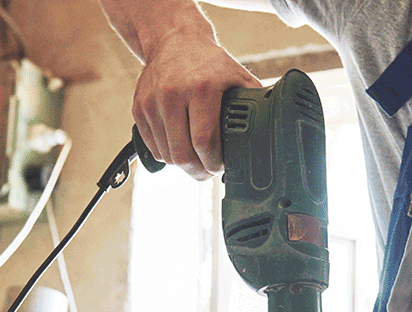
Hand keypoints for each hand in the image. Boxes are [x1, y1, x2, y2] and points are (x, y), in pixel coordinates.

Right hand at [133, 30, 260, 179]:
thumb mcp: (236, 75)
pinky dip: (166, 154)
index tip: (220, 166)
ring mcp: (152, 103)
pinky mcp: (139, 108)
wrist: (173, 40)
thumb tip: (272, 126)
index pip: (204, 142)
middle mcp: (173, 95)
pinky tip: (179, 147)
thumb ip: (252, 101)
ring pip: (166, 155)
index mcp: (201, 89)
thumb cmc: (208, 62)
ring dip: (182, 165)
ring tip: (195, 160)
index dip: (213, 162)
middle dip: (198, 171)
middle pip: (182, 154)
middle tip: (208, 172)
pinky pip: (152, 147)